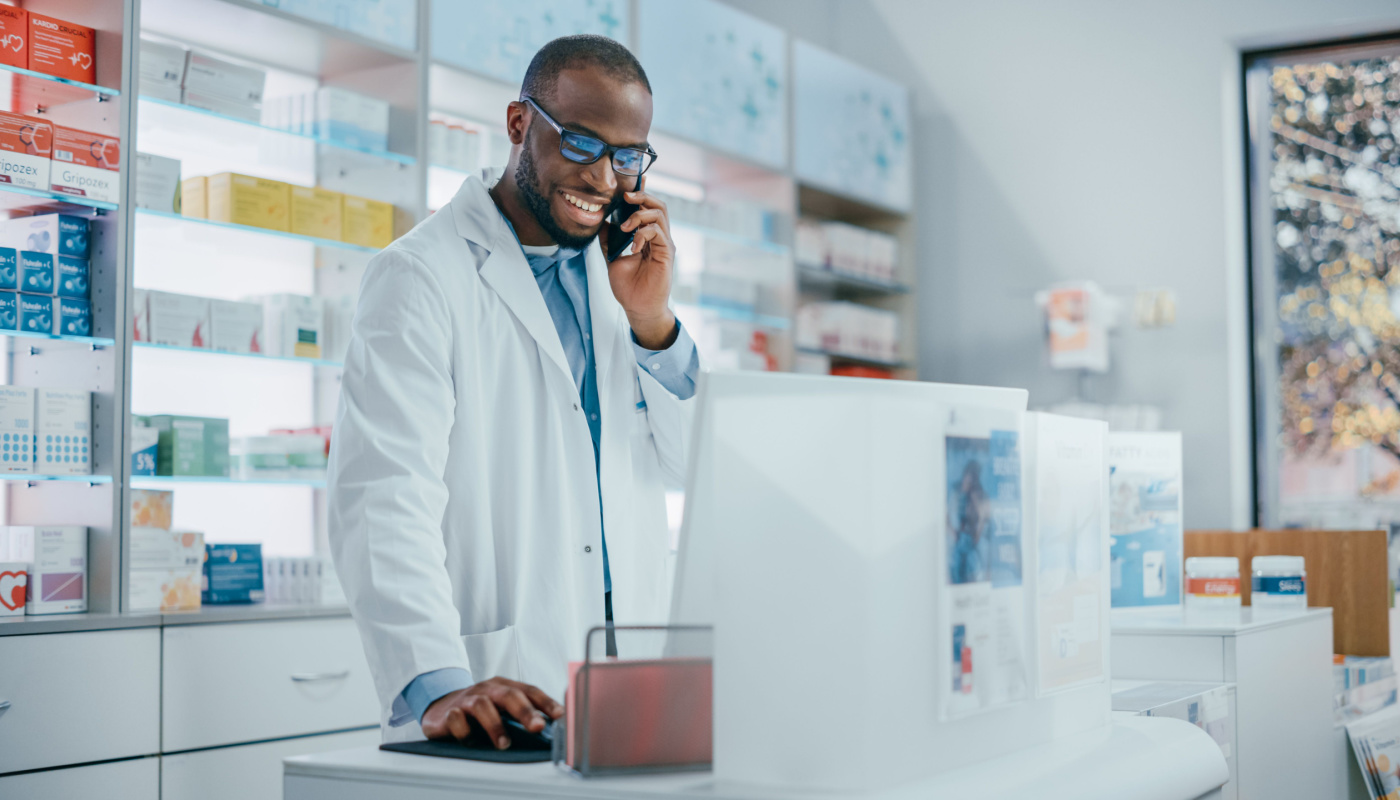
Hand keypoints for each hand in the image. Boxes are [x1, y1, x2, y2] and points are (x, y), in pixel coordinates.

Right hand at [420, 677, 563, 748]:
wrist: (441, 706)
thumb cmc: (479, 708)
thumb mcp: (501, 706)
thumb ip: (522, 714)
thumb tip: (549, 730)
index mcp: (504, 686)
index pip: (529, 690)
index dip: (545, 702)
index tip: (559, 715)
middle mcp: (487, 689)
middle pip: (509, 695)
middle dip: (525, 712)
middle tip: (537, 727)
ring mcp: (467, 699)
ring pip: (482, 705)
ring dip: (495, 725)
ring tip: (504, 744)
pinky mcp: (448, 713)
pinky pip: (456, 718)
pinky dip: (464, 730)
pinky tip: (470, 741)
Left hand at [603, 176, 676, 349]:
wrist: (637, 309)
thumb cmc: (629, 288)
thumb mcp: (612, 258)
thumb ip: (609, 240)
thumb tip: (600, 222)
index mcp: (648, 236)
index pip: (648, 208)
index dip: (642, 193)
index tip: (632, 180)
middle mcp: (659, 238)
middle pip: (658, 205)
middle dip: (642, 197)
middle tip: (625, 197)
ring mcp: (665, 245)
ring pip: (660, 214)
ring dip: (640, 215)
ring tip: (626, 226)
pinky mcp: (667, 254)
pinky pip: (659, 233)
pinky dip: (644, 233)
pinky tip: (633, 245)